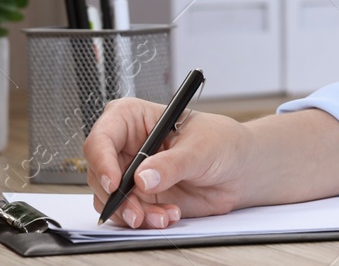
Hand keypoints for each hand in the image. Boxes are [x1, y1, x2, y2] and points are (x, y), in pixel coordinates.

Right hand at [83, 97, 250, 227]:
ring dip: (132, 213)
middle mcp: (127, 146)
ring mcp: (131, 173)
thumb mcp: (201, 148)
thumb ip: (172, 163)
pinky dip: (144, 220)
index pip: (103, 136)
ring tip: (162, 216)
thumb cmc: (221, 142)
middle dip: (116, 197)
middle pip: (99, 172)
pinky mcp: (140, 197)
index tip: (114, 182)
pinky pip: (127, 213)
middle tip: (137, 212)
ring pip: (110, 198)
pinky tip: (168, 215)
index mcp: (135, 118)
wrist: (239, 170)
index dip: (102, 159)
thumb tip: (143, 178)